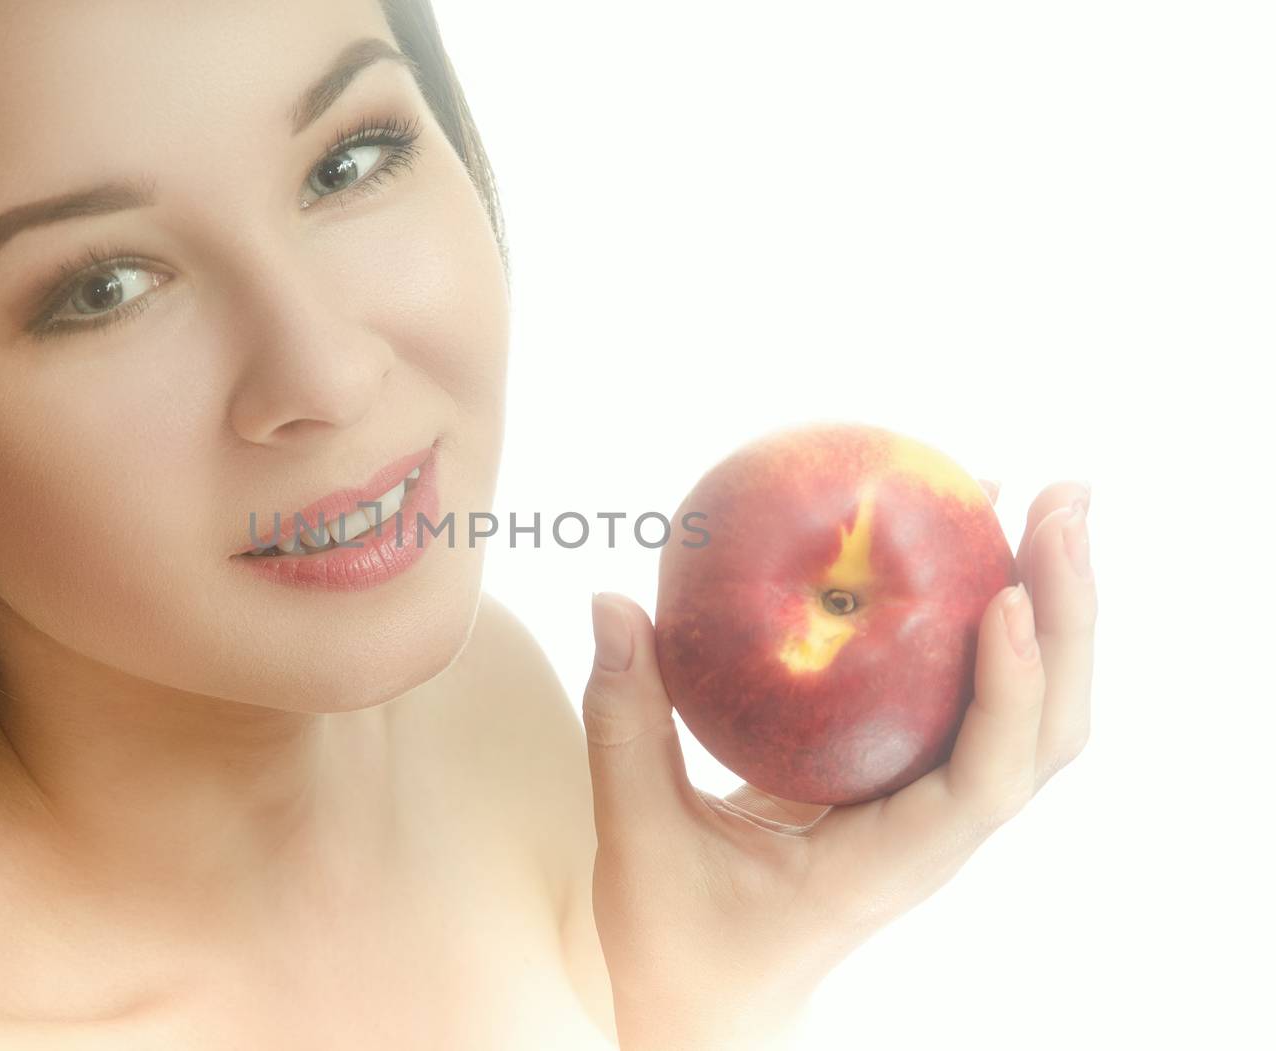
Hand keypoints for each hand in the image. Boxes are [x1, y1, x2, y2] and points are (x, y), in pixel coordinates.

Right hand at [582, 480, 1094, 1049]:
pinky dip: (991, 618)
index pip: (984, 784)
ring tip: (1049, 502)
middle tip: (1064, 498)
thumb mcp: (636, 837)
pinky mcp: (910, 780)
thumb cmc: (676, 936)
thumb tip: (610, 602)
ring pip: (1030, 710)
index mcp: (885, 866)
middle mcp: (932, 835)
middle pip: (1047, 730)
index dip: (1011, 692)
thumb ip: (625, 723)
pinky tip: (967, 544)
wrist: (709, 994)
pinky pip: (971, 695)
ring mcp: (931, 807)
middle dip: (1071, 614)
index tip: (1003, 598)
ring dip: (1054, 606)